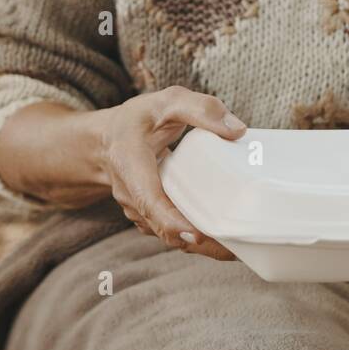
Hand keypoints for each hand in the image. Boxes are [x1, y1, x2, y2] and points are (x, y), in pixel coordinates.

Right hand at [91, 86, 246, 259]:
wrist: (108, 141)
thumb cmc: (139, 120)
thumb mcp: (167, 101)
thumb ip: (201, 109)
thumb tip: (237, 130)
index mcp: (130, 164)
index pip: (148, 199)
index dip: (171, 221)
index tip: (197, 234)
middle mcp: (131, 196)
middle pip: (164, 228)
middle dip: (199, 242)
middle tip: (237, 248)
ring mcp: (141, 211)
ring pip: (172, 237)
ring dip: (202, 246)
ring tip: (240, 247)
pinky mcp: (153, 218)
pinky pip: (175, 234)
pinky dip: (199, 241)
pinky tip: (229, 242)